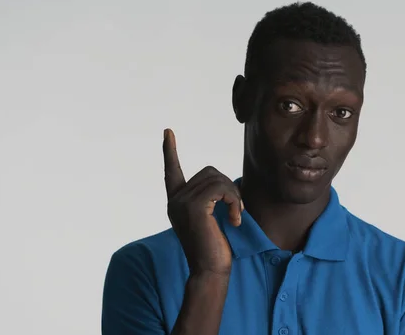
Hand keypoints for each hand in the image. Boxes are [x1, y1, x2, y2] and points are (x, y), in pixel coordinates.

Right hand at [163, 128, 242, 276]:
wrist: (210, 270)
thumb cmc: (215, 247)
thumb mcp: (211, 218)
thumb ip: (210, 199)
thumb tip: (223, 184)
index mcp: (177, 202)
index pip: (172, 171)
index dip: (170, 151)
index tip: (168, 132)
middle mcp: (175, 200)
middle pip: (209, 172)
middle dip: (228, 187)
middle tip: (236, 210)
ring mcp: (181, 203)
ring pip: (217, 179)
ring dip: (234, 196)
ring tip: (236, 216)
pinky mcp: (193, 207)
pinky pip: (220, 188)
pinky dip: (234, 201)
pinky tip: (234, 220)